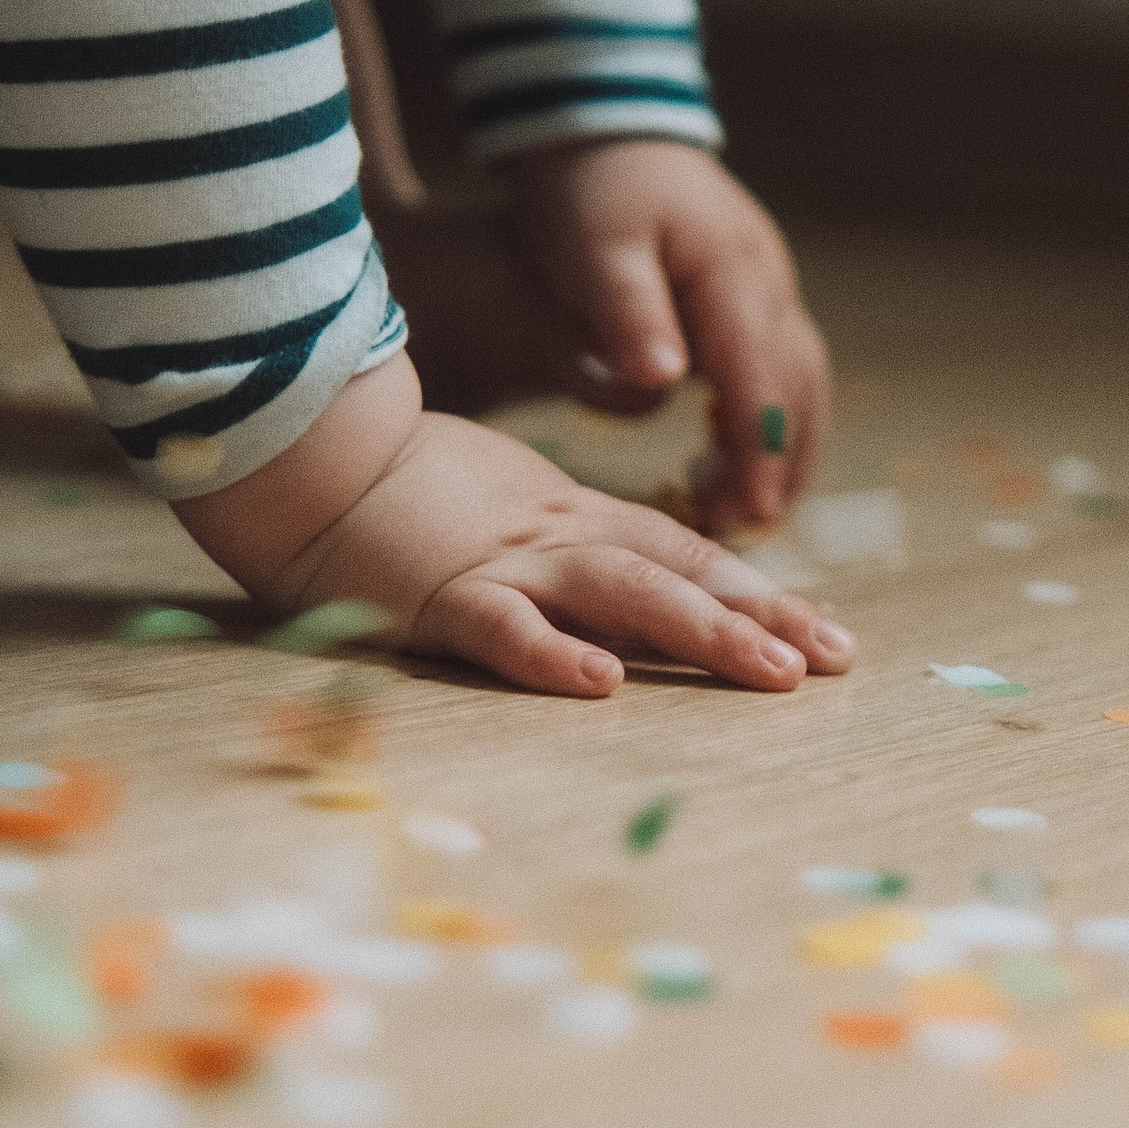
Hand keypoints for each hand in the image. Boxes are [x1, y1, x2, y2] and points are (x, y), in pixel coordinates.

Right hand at [174, 356, 854, 701]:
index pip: (686, 556)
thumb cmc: (385, 484)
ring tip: (773, 674)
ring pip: (621, 596)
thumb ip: (555, 542)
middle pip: (677, 576)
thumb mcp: (496, 507)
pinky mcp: (435, 591)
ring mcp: (501, 562)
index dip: (760, 595)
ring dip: (702, 635)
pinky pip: (501, 628)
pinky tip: (601, 684)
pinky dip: (551, 654)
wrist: (293, 443)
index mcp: (569, 518)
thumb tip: (616, 612)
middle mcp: (555, 537)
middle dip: (762, 620)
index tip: (828, 638)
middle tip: (835, 664)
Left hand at [501, 141, 829, 533]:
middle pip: (798, 389)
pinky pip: (780, 365)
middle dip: (780, 463)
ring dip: (784, 446)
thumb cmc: (587, 188)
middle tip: (743, 528)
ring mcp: (768, 284)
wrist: (601, 123)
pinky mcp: (754, 291)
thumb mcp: (593, 248)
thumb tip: (661, 383)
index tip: (749, 513)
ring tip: (744, 507)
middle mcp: (765, 281)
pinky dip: (770, 416)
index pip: (758, 379)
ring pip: (800, 381)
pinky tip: (730, 449)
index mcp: (729, 272)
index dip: (758, 451)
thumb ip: (627, 314)